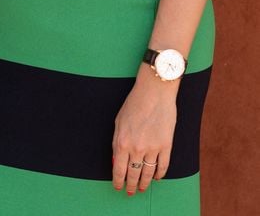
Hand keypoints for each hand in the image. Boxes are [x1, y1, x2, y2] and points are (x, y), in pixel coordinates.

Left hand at [112, 64, 177, 195]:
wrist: (154, 92)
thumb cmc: (134, 103)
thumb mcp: (118, 121)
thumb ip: (117, 142)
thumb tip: (117, 160)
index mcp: (122, 142)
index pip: (119, 170)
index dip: (118, 181)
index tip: (118, 187)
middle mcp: (137, 148)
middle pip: (133, 174)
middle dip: (131, 186)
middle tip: (131, 192)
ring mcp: (153, 148)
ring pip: (148, 173)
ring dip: (145, 183)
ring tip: (143, 188)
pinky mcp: (166, 146)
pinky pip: (163, 167)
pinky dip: (159, 174)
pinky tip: (156, 177)